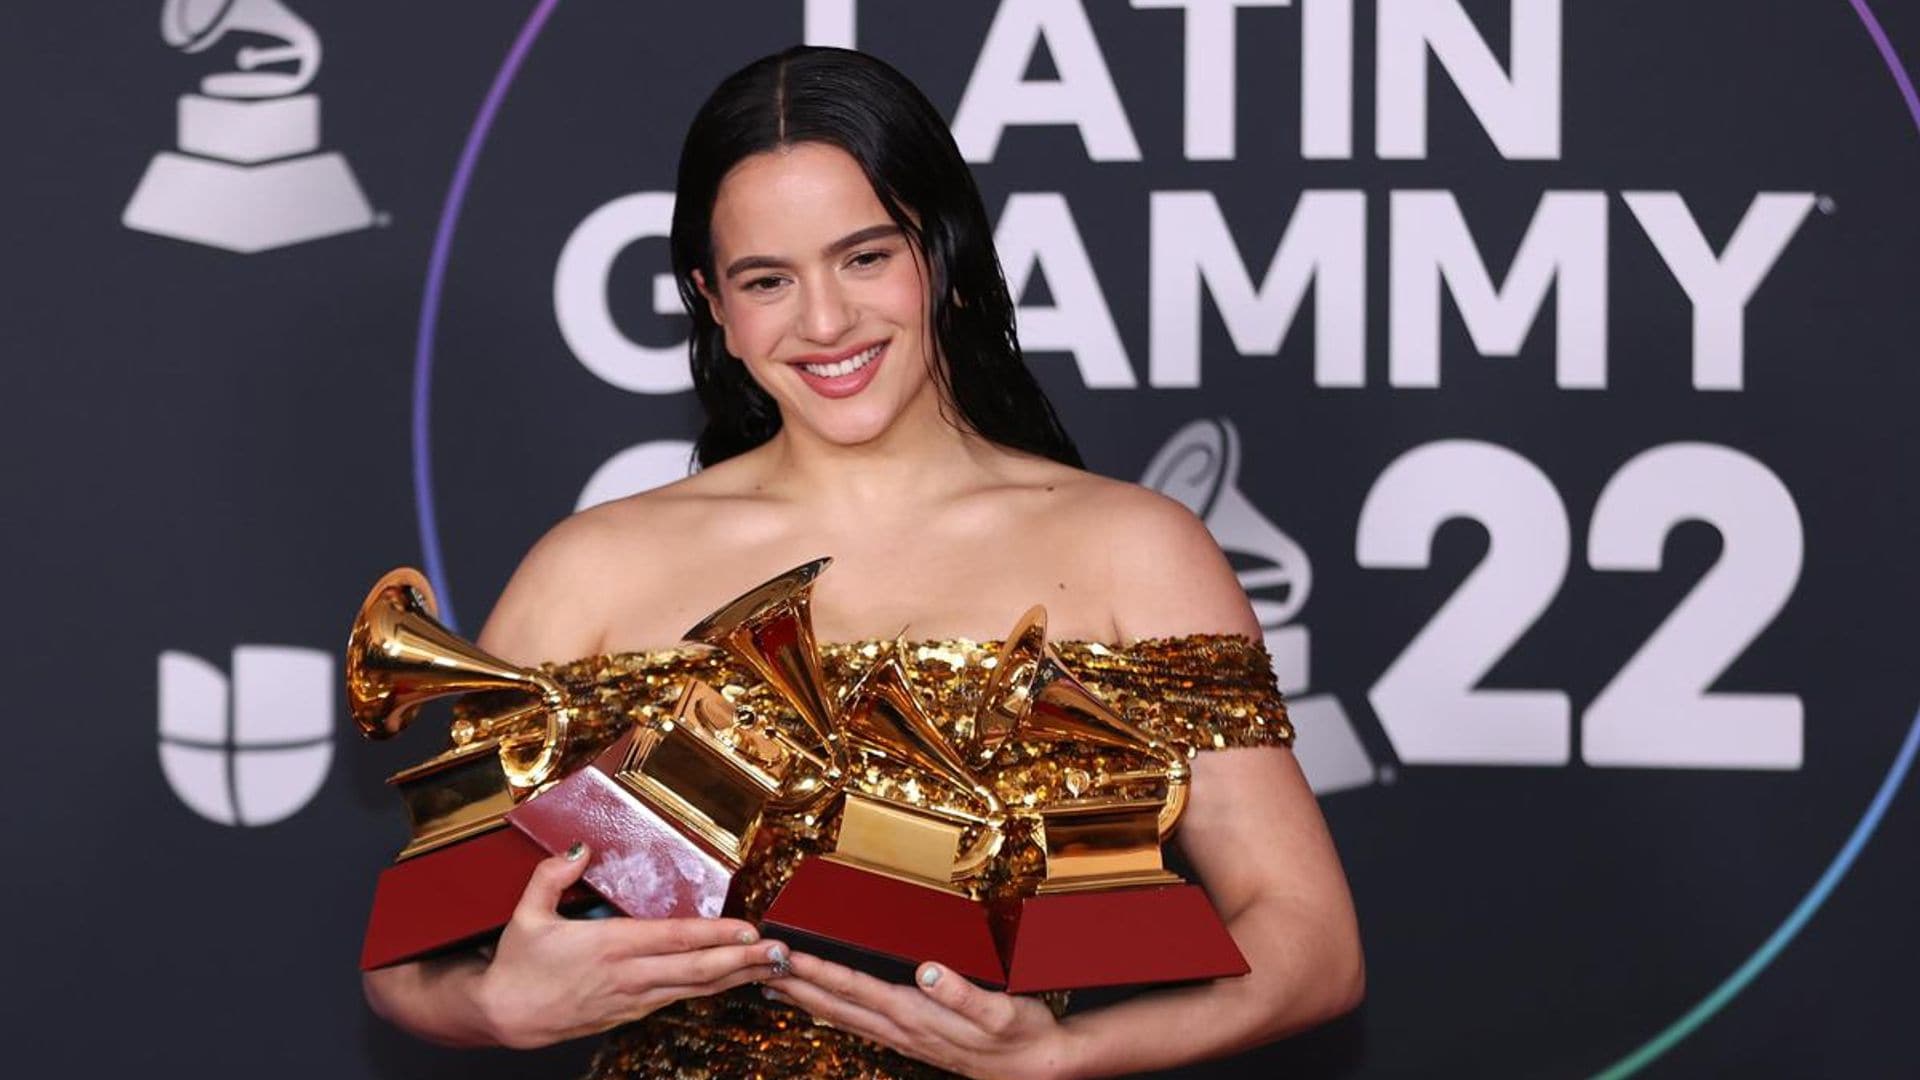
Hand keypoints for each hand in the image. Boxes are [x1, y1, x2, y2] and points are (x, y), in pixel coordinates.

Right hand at [473, 843, 788, 1047]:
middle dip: (744, 961)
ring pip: (694, 988)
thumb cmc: (517, 966)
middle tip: (781, 952)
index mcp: (609, 947)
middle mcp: (629, 976)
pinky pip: (678, 999)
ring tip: (771, 965)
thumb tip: (580, 848)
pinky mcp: (630, 1014)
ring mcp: (633, 1000)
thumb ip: (553, 875)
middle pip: (697, 970)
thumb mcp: (526, 913)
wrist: (502, 1017)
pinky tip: (730, 980)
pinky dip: (709, 989)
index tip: (749, 929)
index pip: (674, 939)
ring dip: (736, 977)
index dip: (716, 935)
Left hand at [767, 953, 1076, 1079]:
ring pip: (844, 1016)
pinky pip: (861, 1025)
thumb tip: (928, 971)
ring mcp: (905, 1037)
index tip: (786, 955)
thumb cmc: (1021, 1033)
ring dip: (809, 999)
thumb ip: (962, 992)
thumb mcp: (1000, 1011)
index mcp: (916, 1014)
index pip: (855, 988)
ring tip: (778, 984)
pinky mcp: (913, 1040)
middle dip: (797, 983)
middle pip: (837, 1003)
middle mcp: (902, 1028)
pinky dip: (835, 1013)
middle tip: (761, 963)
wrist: (1038, 1067)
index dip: (818, 970)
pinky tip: (824, 1010)